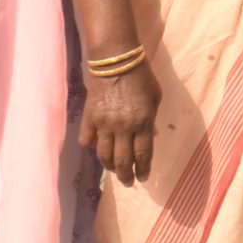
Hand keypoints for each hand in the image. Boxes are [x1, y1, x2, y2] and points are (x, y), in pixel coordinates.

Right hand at [81, 64, 160, 185]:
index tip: (143, 177)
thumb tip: (152, 137)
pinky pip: (87, 141)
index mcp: (143, 122)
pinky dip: (92, 148)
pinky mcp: (89, 117)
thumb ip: (153, 119)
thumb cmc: (141, 77)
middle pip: (123, 161)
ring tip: (115, 170)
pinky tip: (98, 149)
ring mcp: (104, 123)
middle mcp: (123, 126)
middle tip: (129, 182)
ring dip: (110, 167)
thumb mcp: (155, 98)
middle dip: (127, 176)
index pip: (143, 155)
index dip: (143, 169)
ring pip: (104, 156)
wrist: (115, 60)